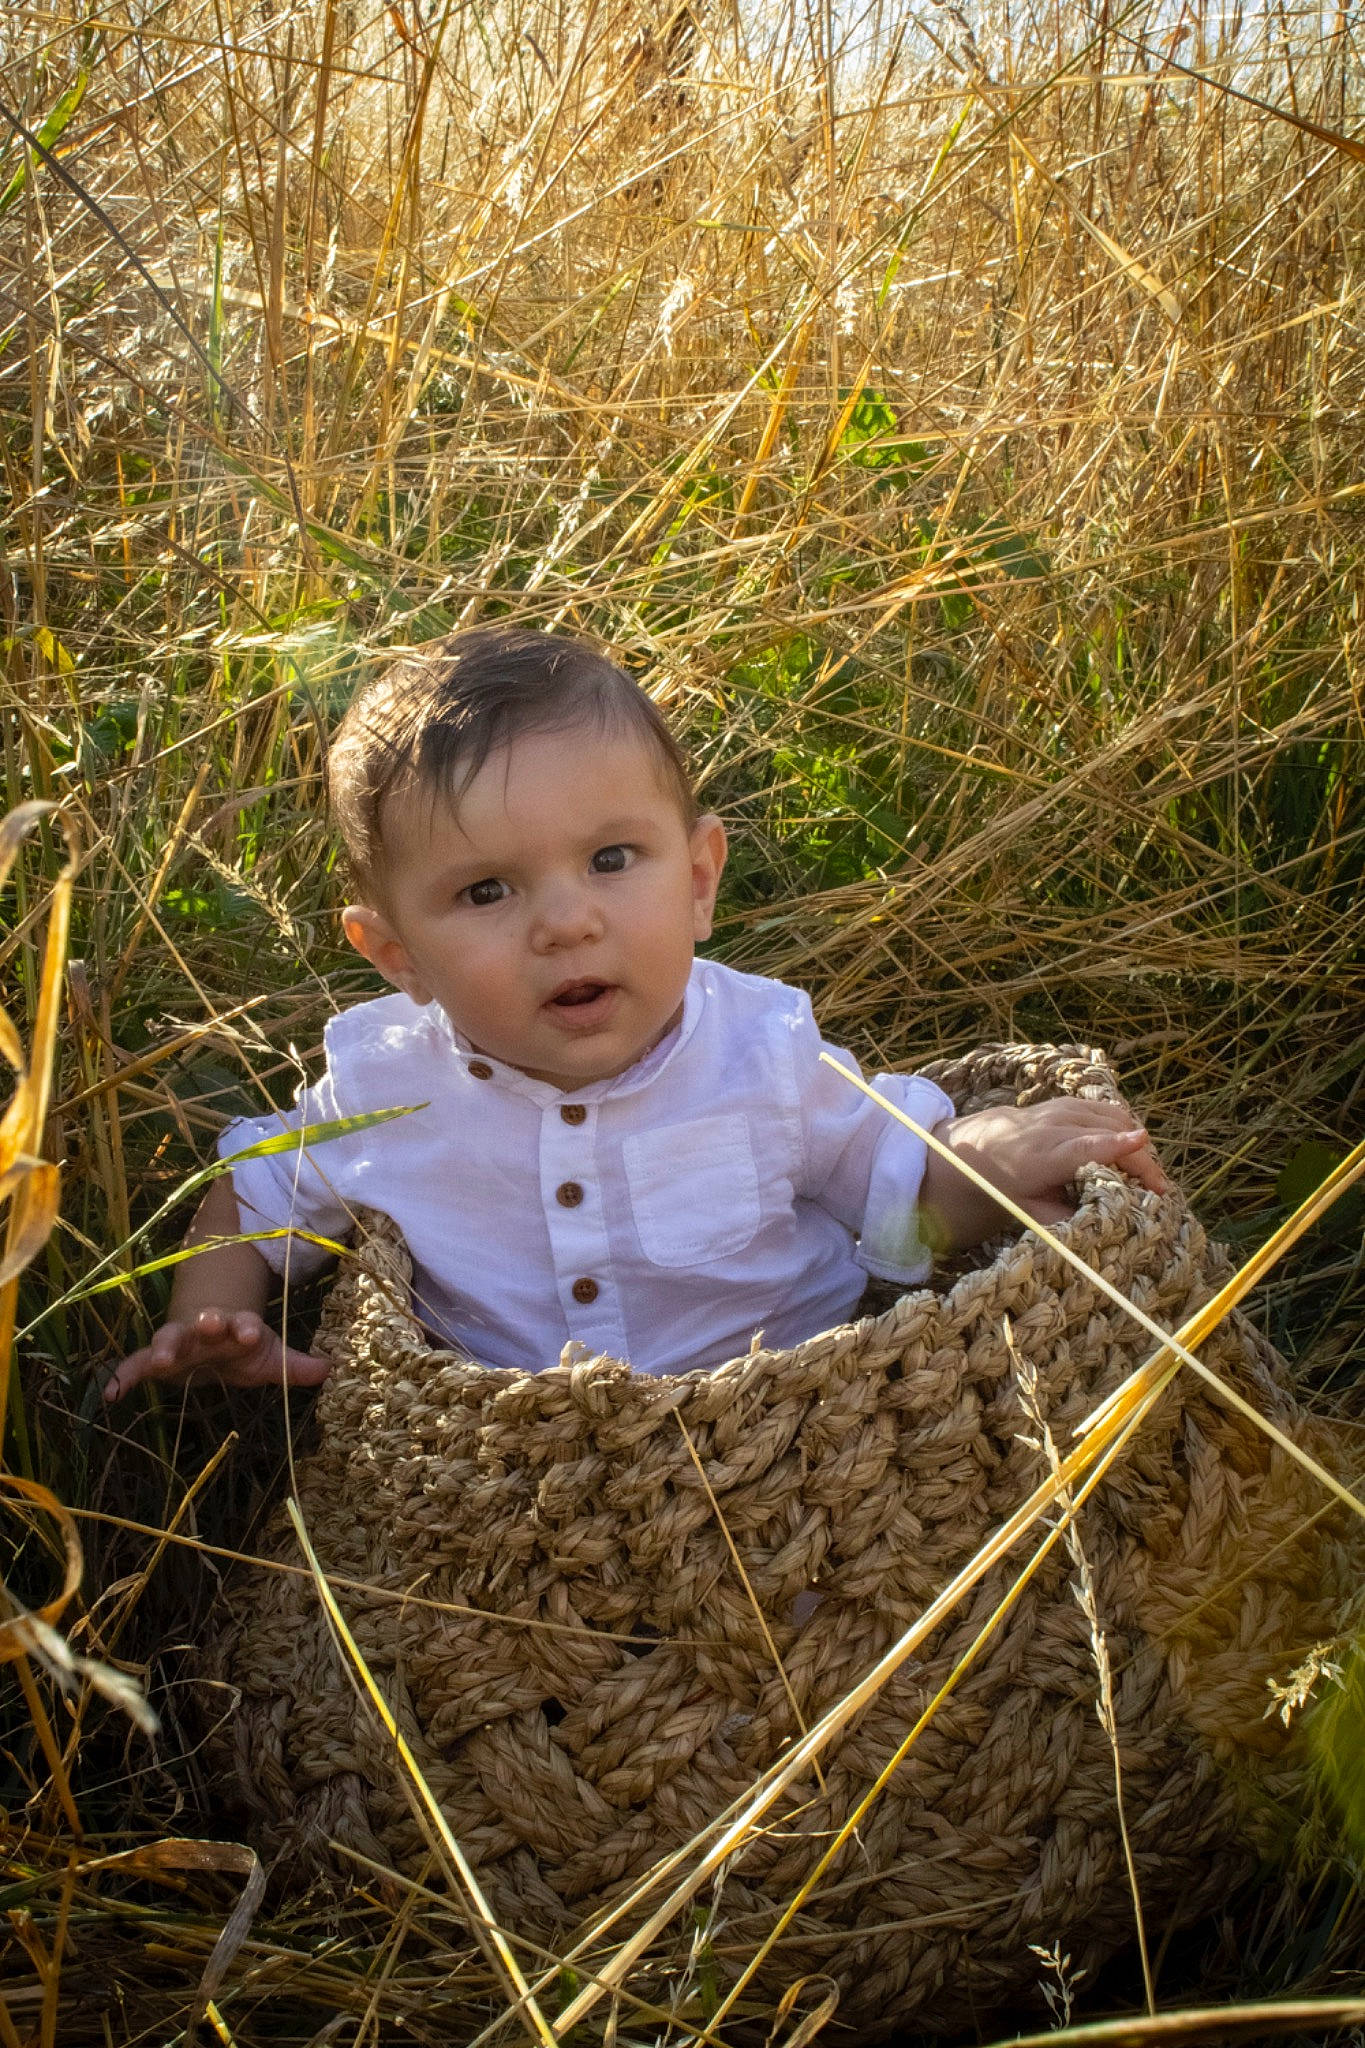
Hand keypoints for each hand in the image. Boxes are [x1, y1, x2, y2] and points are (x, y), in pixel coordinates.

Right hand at [104, 1309, 332, 1403]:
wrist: (209, 1337)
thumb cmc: (241, 1348)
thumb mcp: (270, 1358)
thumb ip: (295, 1366)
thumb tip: (330, 1370)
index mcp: (237, 1327)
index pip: (245, 1324)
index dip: (248, 1327)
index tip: (252, 1332)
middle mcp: (207, 1330)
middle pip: (206, 1323)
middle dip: (208, 1322)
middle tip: (209, 1323)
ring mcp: (180, 1340)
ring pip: (171, 1337)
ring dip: (166, 1345)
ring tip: (161, 1357)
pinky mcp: (156, 1357)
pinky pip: (135, 1365)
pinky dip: (121, 1376)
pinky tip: (110, 1394)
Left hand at [922, 1096, 1171, 1248]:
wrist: (977, 1145)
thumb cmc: (1002, 1184)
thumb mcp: (1024, 1208)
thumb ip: (1060, 1215)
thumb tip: (1098, 1225)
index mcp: (1039, 1157)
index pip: (1082, 1147)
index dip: (1112, 1145)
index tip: (1140, 1141)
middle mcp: (1051, 1127)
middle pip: (1108, 1134)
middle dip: (1139, 1160)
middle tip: (1159, 1190)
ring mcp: (1060, 1110)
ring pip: (1113, 1119)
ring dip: (1136, 1145)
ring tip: (1148, 1176)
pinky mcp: (1069, 1103)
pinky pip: (1108, 1111)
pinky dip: (1125, 1129)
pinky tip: (1132, 1151)